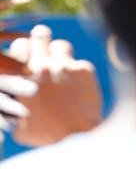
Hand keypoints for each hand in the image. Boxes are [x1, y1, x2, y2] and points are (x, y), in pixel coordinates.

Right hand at [6, 25, 102, 146]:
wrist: (77, 138)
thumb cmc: (44, 133)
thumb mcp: (17, 122)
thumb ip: (14, 104)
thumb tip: (16, 99)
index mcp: (21, 76)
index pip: (20, 46)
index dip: (25, 49)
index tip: (28, 53)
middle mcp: (41, 66)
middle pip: (40, 36)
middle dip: (42, 38)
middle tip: (44, 41)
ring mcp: (63, 66)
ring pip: (61, 45)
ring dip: (61, 53)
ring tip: (63, 63)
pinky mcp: (84, 70)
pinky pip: (80, 63)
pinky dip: (79, 72)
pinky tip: (80, 84)